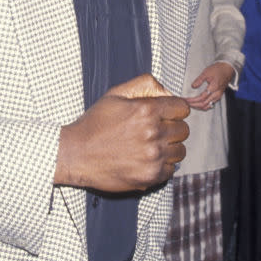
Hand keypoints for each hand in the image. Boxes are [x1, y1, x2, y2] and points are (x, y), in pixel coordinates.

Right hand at [55, 73, 189, 192]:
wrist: (76, 154)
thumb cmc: (94, 124)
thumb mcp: (115, 94)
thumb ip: (144, 84)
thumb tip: (168, 92)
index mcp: (147, 110)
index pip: (183, 108)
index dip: (174, 110)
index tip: (166, 115)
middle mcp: (153, 133)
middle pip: (184, 130)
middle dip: (172, 129)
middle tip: (155, 132)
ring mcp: (153, 156)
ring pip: (180, 151)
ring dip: (169, 148)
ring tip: (150, 147)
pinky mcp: (150, 175)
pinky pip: (171, 169)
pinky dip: (162, 166)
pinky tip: (146, 160)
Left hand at [186, 61, 234, 110]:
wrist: (227, 69)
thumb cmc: (218, 70)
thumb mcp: (206, 72)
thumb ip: (199, 80)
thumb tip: (193, 86)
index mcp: (214, 88)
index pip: (201, 98)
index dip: (193, 100)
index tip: (186, 100)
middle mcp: (217, 94)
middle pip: (204, 104)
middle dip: (194, 105)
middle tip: (186, 104)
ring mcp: (218, 96)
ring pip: (207, 106)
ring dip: (198, 107)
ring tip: (191, 105)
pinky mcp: (218, 96)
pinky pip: (210, 104)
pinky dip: (203, 106)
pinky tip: (198, 104)